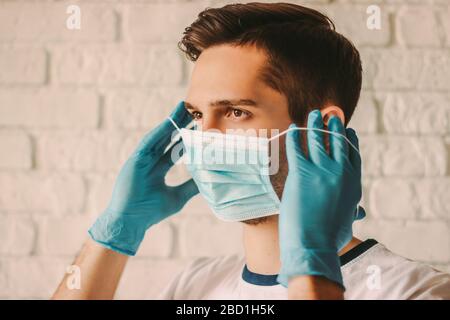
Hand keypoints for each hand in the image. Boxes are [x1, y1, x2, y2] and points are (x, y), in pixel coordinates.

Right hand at [88, 101, 197, 255]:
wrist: (130, 222)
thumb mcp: (178, 197)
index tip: (200, 126)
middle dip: (180, 124)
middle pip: (168, 138)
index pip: (175, 148)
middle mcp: (150, 160)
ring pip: (159, 136)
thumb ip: (190, 187)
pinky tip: (169, 121)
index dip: (187, 137)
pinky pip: (149, 142)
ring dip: (171, 121)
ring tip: (183, 107)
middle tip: (194, 110)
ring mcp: (142, 159)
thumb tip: (208, 181)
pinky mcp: (135, 160)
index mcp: (158, 168)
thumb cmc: (150, 211)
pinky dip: (159, 132)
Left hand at [277, 110, 364, 287]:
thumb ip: (353, 210)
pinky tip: (293, 128)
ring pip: (319, 140)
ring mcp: (322, 171)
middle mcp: (340, 172)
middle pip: (338, 142)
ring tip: (312, 115)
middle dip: (334, 125)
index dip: (349, 139)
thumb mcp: (348, 221)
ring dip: (315, 124)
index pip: (353, 154)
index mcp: (353, 183)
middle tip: (329, 114)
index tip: (347, 129)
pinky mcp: (302, 173)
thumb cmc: (330, 238)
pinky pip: (297, 148)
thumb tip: (360, 211)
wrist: (313, 245)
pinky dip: (295, 136)